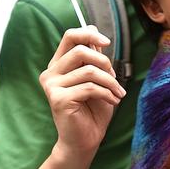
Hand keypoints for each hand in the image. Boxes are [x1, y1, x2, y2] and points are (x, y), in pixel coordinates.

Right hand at [39, 26, 125, 156]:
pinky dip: (107, 93)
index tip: (107, 42)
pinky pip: (89, 87)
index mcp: (58, 65)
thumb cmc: (92, 110)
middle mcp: (50, 73)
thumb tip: (92, 28)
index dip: (89, 34)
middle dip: (105, 63)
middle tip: (114, 79)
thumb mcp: (97, 78)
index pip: (70, 37)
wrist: (85, 140)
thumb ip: (93, 57)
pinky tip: (113, 100)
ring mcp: (51, 86)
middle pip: (81, 51)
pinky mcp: (58, 99)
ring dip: (110, 81)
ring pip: (89, 70)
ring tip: (118, 93)